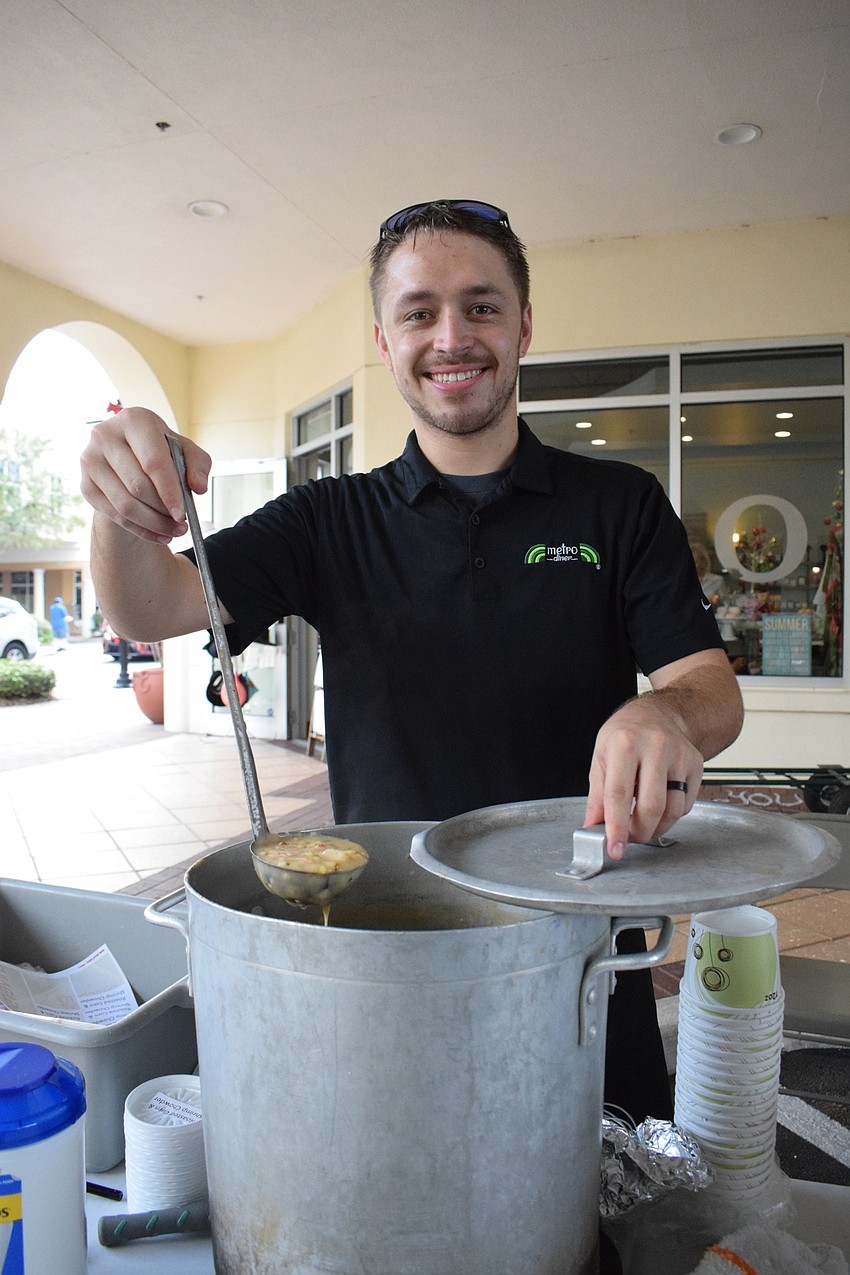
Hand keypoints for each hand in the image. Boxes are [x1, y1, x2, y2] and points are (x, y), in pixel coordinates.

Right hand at [80, 407, 210, 543]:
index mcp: (134, 420)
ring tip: (173, 531)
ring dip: (152, 524)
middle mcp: (105, 435)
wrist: (128, 458)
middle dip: (162, 511)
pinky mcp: (85, 484)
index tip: (182, 514)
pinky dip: (140, 530)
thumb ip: (198, 464)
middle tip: (181, 524)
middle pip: (138, 486)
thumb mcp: (185, 452)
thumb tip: (199, 486)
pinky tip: (158, 534)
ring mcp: (90, 460)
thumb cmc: (160, 451)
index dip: (169, 491)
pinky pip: (114, 515)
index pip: (153, 462)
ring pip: (125, 505)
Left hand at [583, 694, 703, 860]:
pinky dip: (671, 815)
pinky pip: (686, 804)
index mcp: (624, 745)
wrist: (657, 714)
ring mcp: (679, 755)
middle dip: (639, 832)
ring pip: (673, 810)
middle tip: (630, 838)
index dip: (616, 827)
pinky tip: (660, 804)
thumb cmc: (625, 735)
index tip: (615, 849)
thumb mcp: (601, 758)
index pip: (619, 795)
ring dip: (656, 828)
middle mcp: (655, 747)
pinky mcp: (696, 764)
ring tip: (643, 823)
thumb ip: (597, 796)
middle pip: (651, 806)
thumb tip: (592, 827)